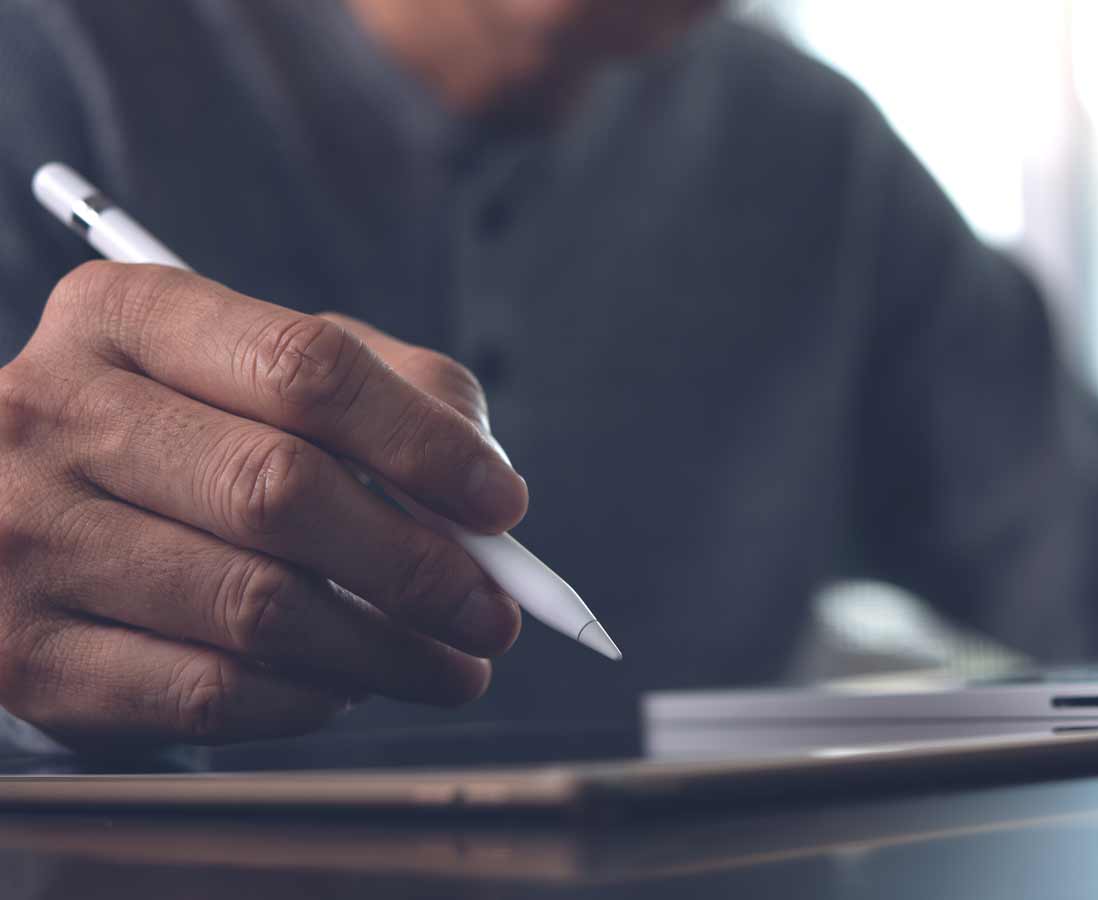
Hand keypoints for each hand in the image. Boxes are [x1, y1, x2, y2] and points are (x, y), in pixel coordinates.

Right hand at [0, 262, 526, 747]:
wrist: (3, 510)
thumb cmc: (175, 434)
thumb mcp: (256, 371)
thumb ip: (386, 390)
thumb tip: (484, 478)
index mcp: (126, 316)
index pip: (306, 368)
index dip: (425, 445)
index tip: (502, 506)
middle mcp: (54, 415)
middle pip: (282, 491)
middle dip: (420, 566)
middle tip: (493, 613)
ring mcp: (24, 537)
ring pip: (255, 607)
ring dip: (384, 650)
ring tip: (444, 663)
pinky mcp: (24, 654)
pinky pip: (209, 693)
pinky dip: (307, 699)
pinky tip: (344, 683)